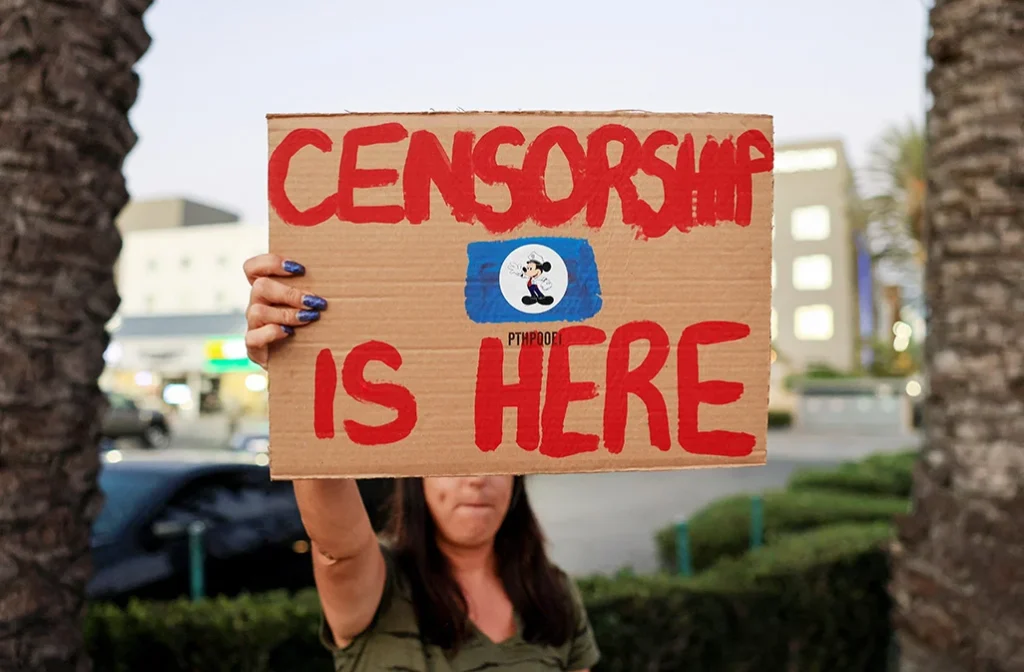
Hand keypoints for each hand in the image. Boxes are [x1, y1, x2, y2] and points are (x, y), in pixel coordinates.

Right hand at [242, 254, 326, 368]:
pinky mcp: (254, 347)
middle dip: (291, 293)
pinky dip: (272, 333)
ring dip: (287, 313)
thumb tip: (347, 277)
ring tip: (310, 318)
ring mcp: (254, 325)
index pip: (253, 268)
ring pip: (257, 311)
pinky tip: (290, 333)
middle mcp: (257, 304)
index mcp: (267, 290)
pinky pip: (254, 337)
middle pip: (261, 287)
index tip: (300, 269)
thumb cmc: (310, 327)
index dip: (271, 263)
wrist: (301, 362)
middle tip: (315, 301)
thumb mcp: (311, 305)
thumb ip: (315, 290)